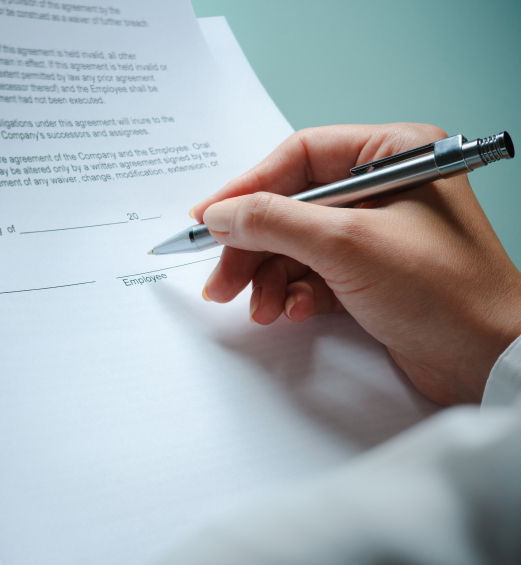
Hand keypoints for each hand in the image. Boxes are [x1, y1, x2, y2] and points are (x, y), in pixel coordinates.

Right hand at [193, 123, 520, 404]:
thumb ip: (273, 222)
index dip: (248, 187)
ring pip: (297, 245)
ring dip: (269, 278)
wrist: (490, 362)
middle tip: (220, 278)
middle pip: (291, 206)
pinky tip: (292, 312)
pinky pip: (314, 274)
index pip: (300, 157)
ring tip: (258, 308)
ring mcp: (376, 233)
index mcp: (393, 154)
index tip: (208, 217)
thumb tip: (220, 215)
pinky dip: (295, 294)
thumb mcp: (346, 245)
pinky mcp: (370, 274)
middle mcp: (384, 188)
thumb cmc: (443, 291)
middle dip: (252, 246)